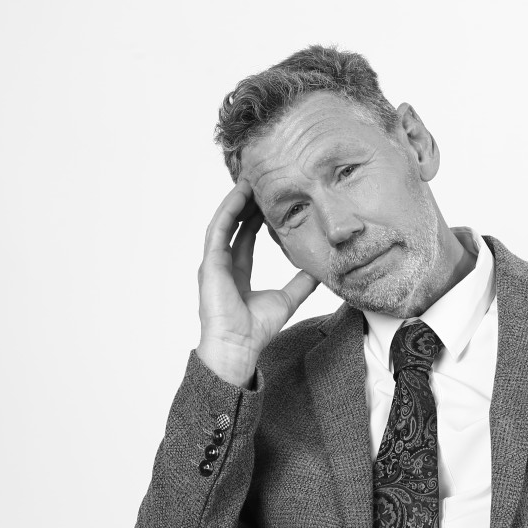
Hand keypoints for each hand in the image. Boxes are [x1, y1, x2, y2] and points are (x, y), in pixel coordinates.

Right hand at [196, 180, 318, 386]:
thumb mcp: (287, 299)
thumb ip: (301, 284)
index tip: (268, 202)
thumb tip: (318, 271)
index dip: (256, 219)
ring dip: (235, 200)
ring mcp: (214, 263)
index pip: (245, 239)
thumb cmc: (255, 331)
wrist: (239, 347)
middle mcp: (223, 266)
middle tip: (260, 183)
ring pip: (224, 222)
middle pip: (234, 226)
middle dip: (246, 204)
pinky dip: (228, 210)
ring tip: (248, 180)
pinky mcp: (210, 263)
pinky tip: (239, 194)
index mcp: (237, 274)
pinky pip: (218, 229)